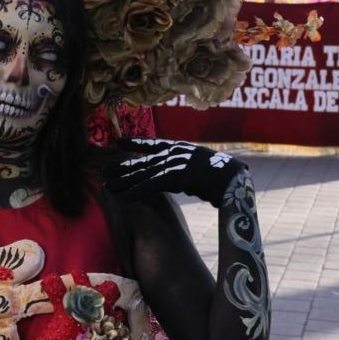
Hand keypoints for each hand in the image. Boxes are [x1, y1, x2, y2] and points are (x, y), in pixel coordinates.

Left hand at [104, 138, 246, 207]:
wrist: (235, 180)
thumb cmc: (222, 178)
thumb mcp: (199, 169)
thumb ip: (185, 172)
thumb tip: (178, 180)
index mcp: (180, 148)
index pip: (152, 144)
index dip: (134, 143)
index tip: (118, 142)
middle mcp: (175, 153)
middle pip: (143, 160)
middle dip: (122, 166)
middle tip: (103, 170)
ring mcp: (175, 163)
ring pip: (143, 173)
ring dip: (124, 181)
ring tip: (107, 186)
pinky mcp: (176, 176)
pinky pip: (151, 185)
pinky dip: (135, 192)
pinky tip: (123, 197)